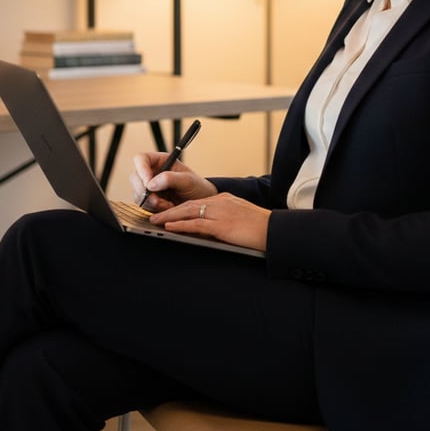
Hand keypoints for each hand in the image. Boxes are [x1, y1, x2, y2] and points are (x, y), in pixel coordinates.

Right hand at [131, 151, 216, 210]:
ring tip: (168, 204)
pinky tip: (167, 208)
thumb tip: (151, 183)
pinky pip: (143, 205)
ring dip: (151, 202)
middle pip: (135, 177)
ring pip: (138, 193)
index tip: (148, 183)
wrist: (201, 205)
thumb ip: (170, 178)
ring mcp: (149, 187)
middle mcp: (152, 172)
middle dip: (145, 191)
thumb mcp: (188, 180)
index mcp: (160, 161)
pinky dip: (154, 209)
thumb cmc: (197, 187)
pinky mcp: (149, 200)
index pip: (141, 159)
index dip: (141, 170)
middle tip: (157, 199)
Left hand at [148, 193, 270, 252]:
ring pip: (189, 212)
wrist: (275, 230)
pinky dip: (180, 225)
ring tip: (155, 221)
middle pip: (189, 204)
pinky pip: (196, 224)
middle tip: (154, 214)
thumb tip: (209, 228)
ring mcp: (221, 212)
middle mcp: (220, 202)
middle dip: (170, 209)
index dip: (180, 207)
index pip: (197, 202)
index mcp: (224, 200)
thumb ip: (224, 218)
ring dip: (169, 216)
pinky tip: (169, 227)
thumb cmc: (260, 227)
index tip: (168, 212)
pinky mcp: (222, 225)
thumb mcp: (240, 217)